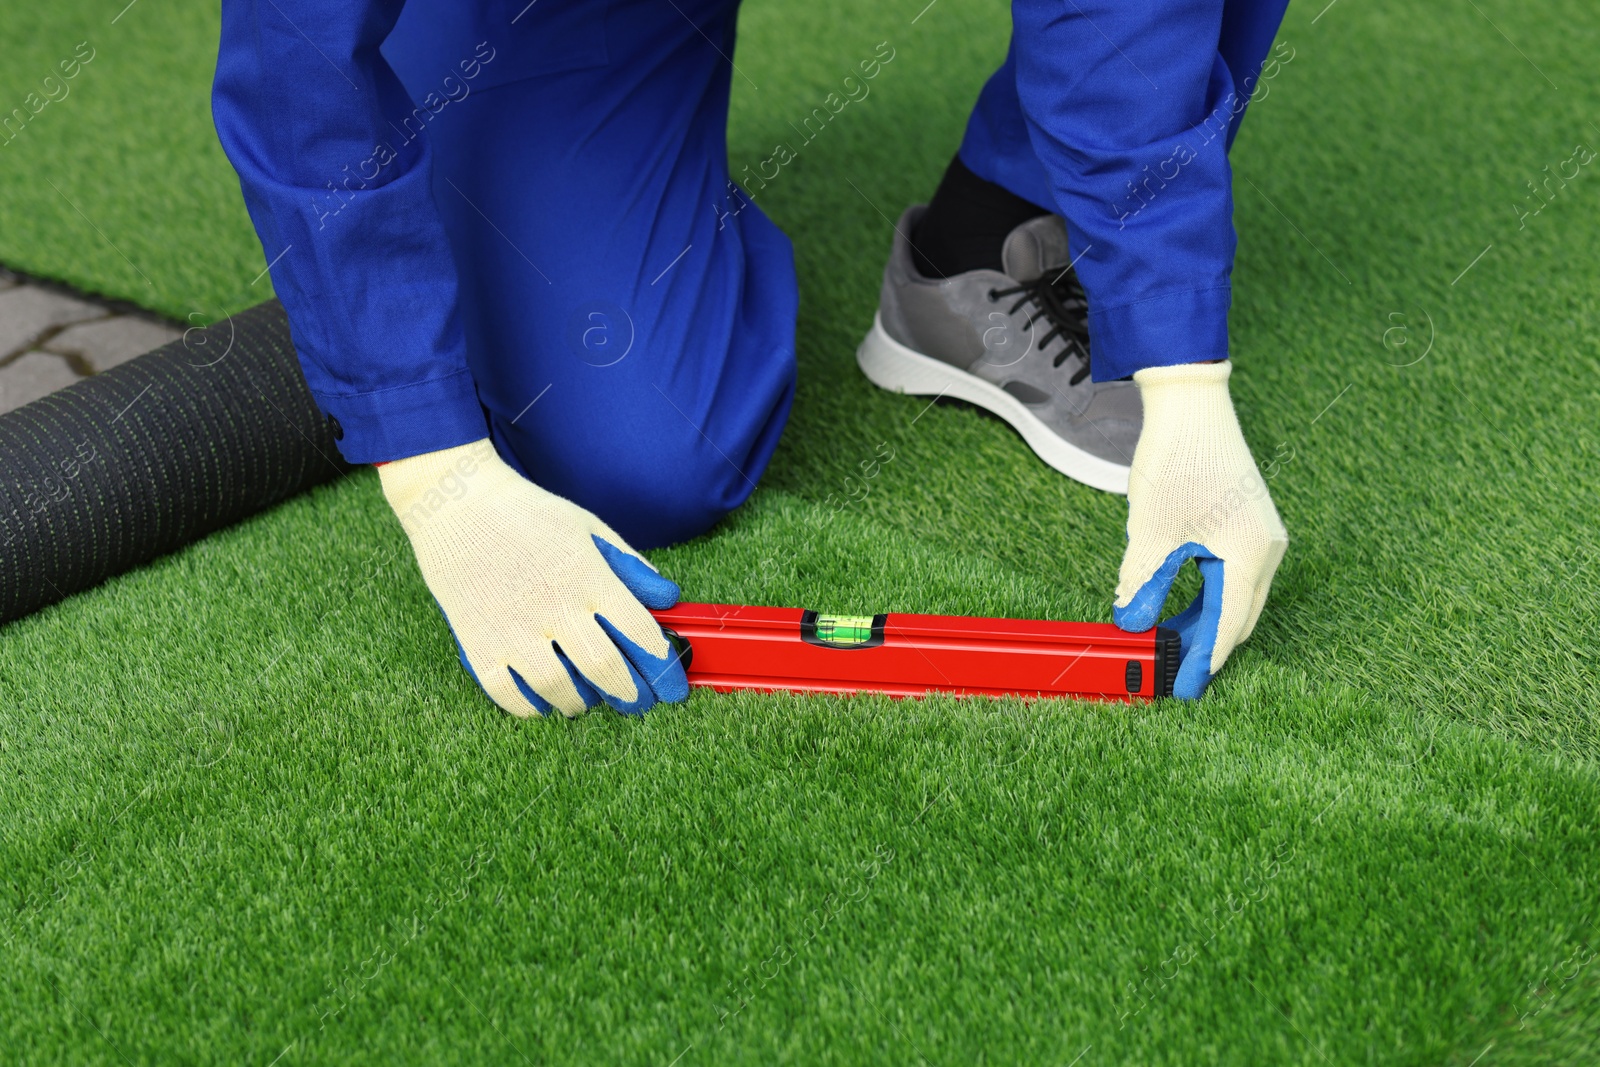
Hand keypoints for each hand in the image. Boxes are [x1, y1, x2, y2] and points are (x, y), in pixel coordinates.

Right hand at [378, 439, 688, 716]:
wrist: (457, 504)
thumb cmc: (528, 515)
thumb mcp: (589, 527)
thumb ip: (630, 565)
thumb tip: (668, 598)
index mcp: (588, 577)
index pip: (639, 633)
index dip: (663, 667)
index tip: (673, 686)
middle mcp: (554, 607)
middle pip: (605, 668)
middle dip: (631, 694)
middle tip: (638, 703)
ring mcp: (513, 629)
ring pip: (559, 689)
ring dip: (582, 702)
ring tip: (589, 699)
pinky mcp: (478, 644)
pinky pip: (509, 694)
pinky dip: (533, 706)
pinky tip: (544, 701)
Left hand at [1112, 361, 1287, 697]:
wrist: (1191, 402)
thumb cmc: (1175, 460)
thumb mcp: (1150, 531)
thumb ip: (1143, 582)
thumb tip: (1132, 623)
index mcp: (1248, 554)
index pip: (1227, 626)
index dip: (1203, 661)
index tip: (1183, 690)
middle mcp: (1265, 548)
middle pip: (1238, 617)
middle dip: (1206, 646)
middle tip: (1171, 672)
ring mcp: (1261, 534)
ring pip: (1237, 597)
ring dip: (1206, 621)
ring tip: (1169, 641)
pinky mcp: (1249, 523)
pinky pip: (1234, 574)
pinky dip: (1210, 596)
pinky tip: (1180, 605)